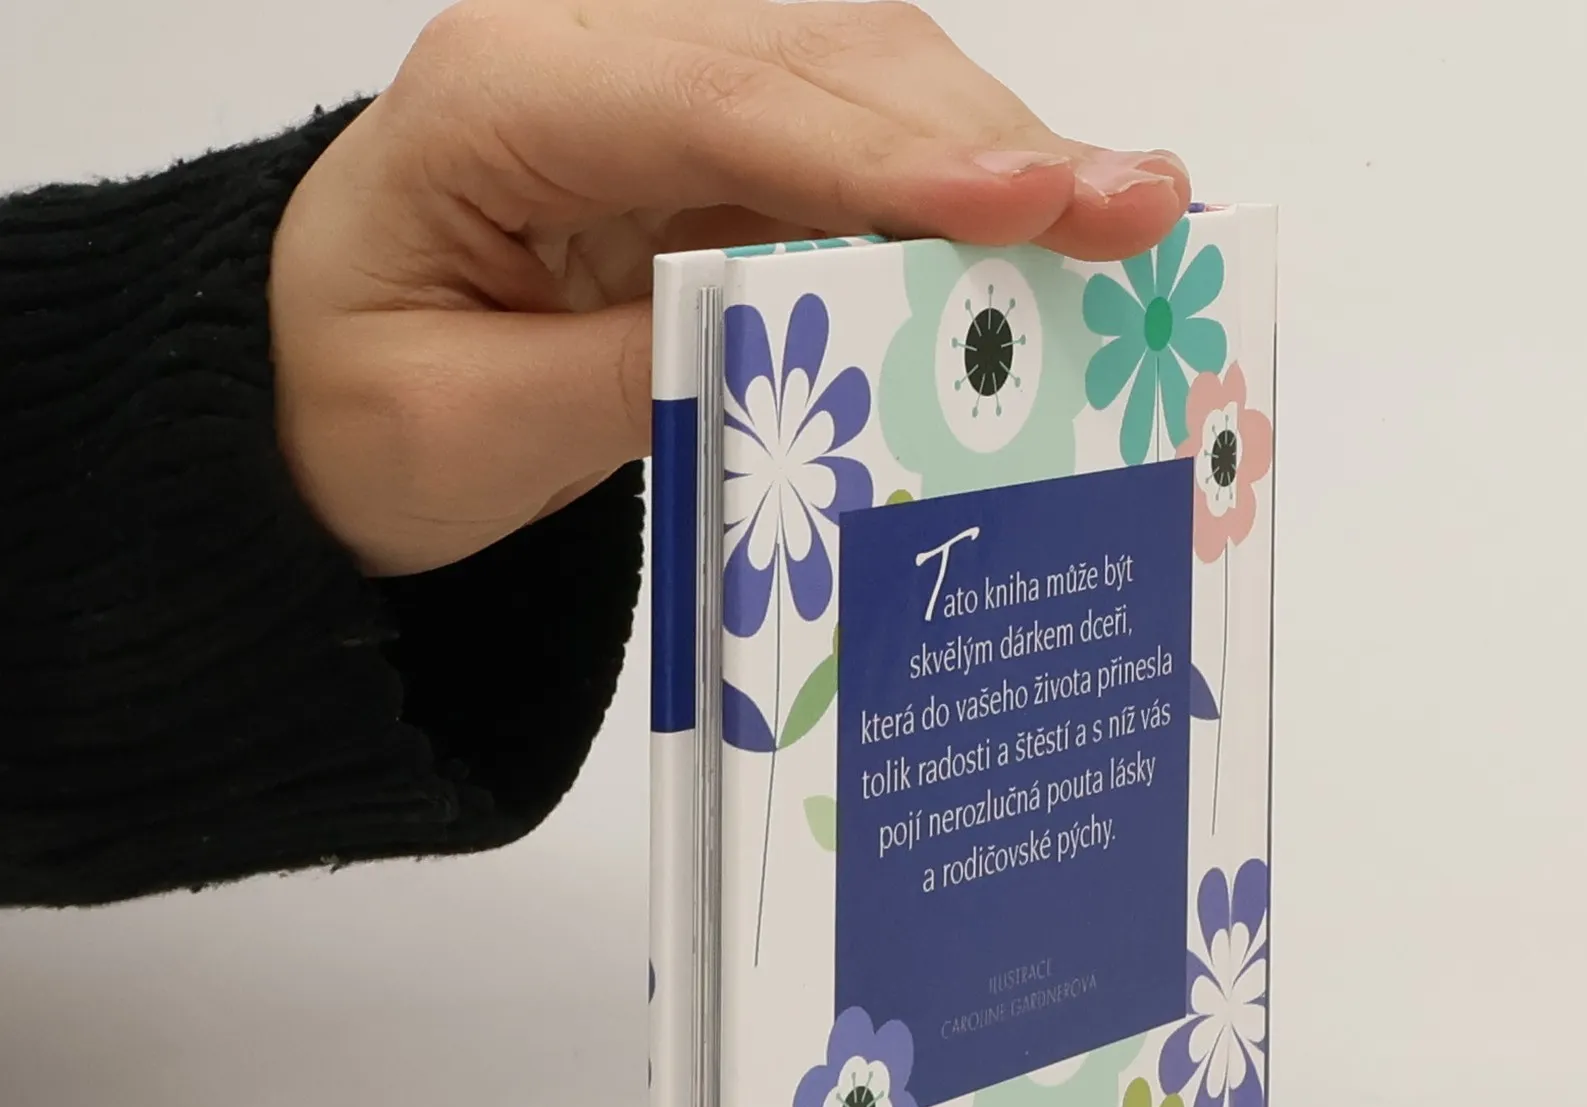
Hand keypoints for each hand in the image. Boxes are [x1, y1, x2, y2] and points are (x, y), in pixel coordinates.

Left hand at [270, 0, 1189, 577]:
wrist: (306, 388)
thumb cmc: (352, 408)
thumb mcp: (465, 434)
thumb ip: (625, 381)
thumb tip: (800, 340)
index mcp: (501, 97)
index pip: (721, 104)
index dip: (886, 157)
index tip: (1030, 202)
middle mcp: (594, 54)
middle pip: (824, 67)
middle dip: (990, 144)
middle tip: (1141, 209)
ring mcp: (661, 88)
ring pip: (862, 84)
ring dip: (997, 155)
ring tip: (1127, 218)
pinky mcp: (708, 147)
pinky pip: (851, 149)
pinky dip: (953, 193)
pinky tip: (1042, 233)